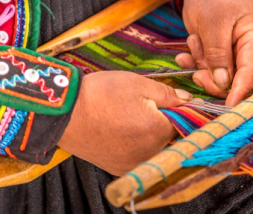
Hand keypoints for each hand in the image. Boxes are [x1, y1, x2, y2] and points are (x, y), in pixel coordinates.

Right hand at [58, 71, 192, 175]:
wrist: (64, 113)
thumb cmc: (100, 95)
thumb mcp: (138, 84)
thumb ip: (168, 94)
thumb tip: (188, 101)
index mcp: (158, 131)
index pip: (185, 123)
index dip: (183, 110)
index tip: (178, 102)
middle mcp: (149, 153)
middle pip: (171, 137)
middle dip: (166, 122)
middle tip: (148, 106)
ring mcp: (134, 163)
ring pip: (156, 148)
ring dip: (152, 134)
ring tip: (132, 117)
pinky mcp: (120, 168)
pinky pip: (140, 156)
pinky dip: (138, 144)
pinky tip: (124, 130)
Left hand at [175, 0, 252, 105]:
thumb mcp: (214, 22)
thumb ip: (218, 53)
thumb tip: (223, 83)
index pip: (252, 73)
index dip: (240, 92)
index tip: (228, 107)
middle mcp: (250, 51)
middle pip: (238, 82)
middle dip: (215, 81)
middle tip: (197, 74)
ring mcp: (235, 54)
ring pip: (220, 78)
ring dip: (202, 67)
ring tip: (193, 42)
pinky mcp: (219, 55)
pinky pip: (208, 70)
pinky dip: (195, 65)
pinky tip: (183, 56)